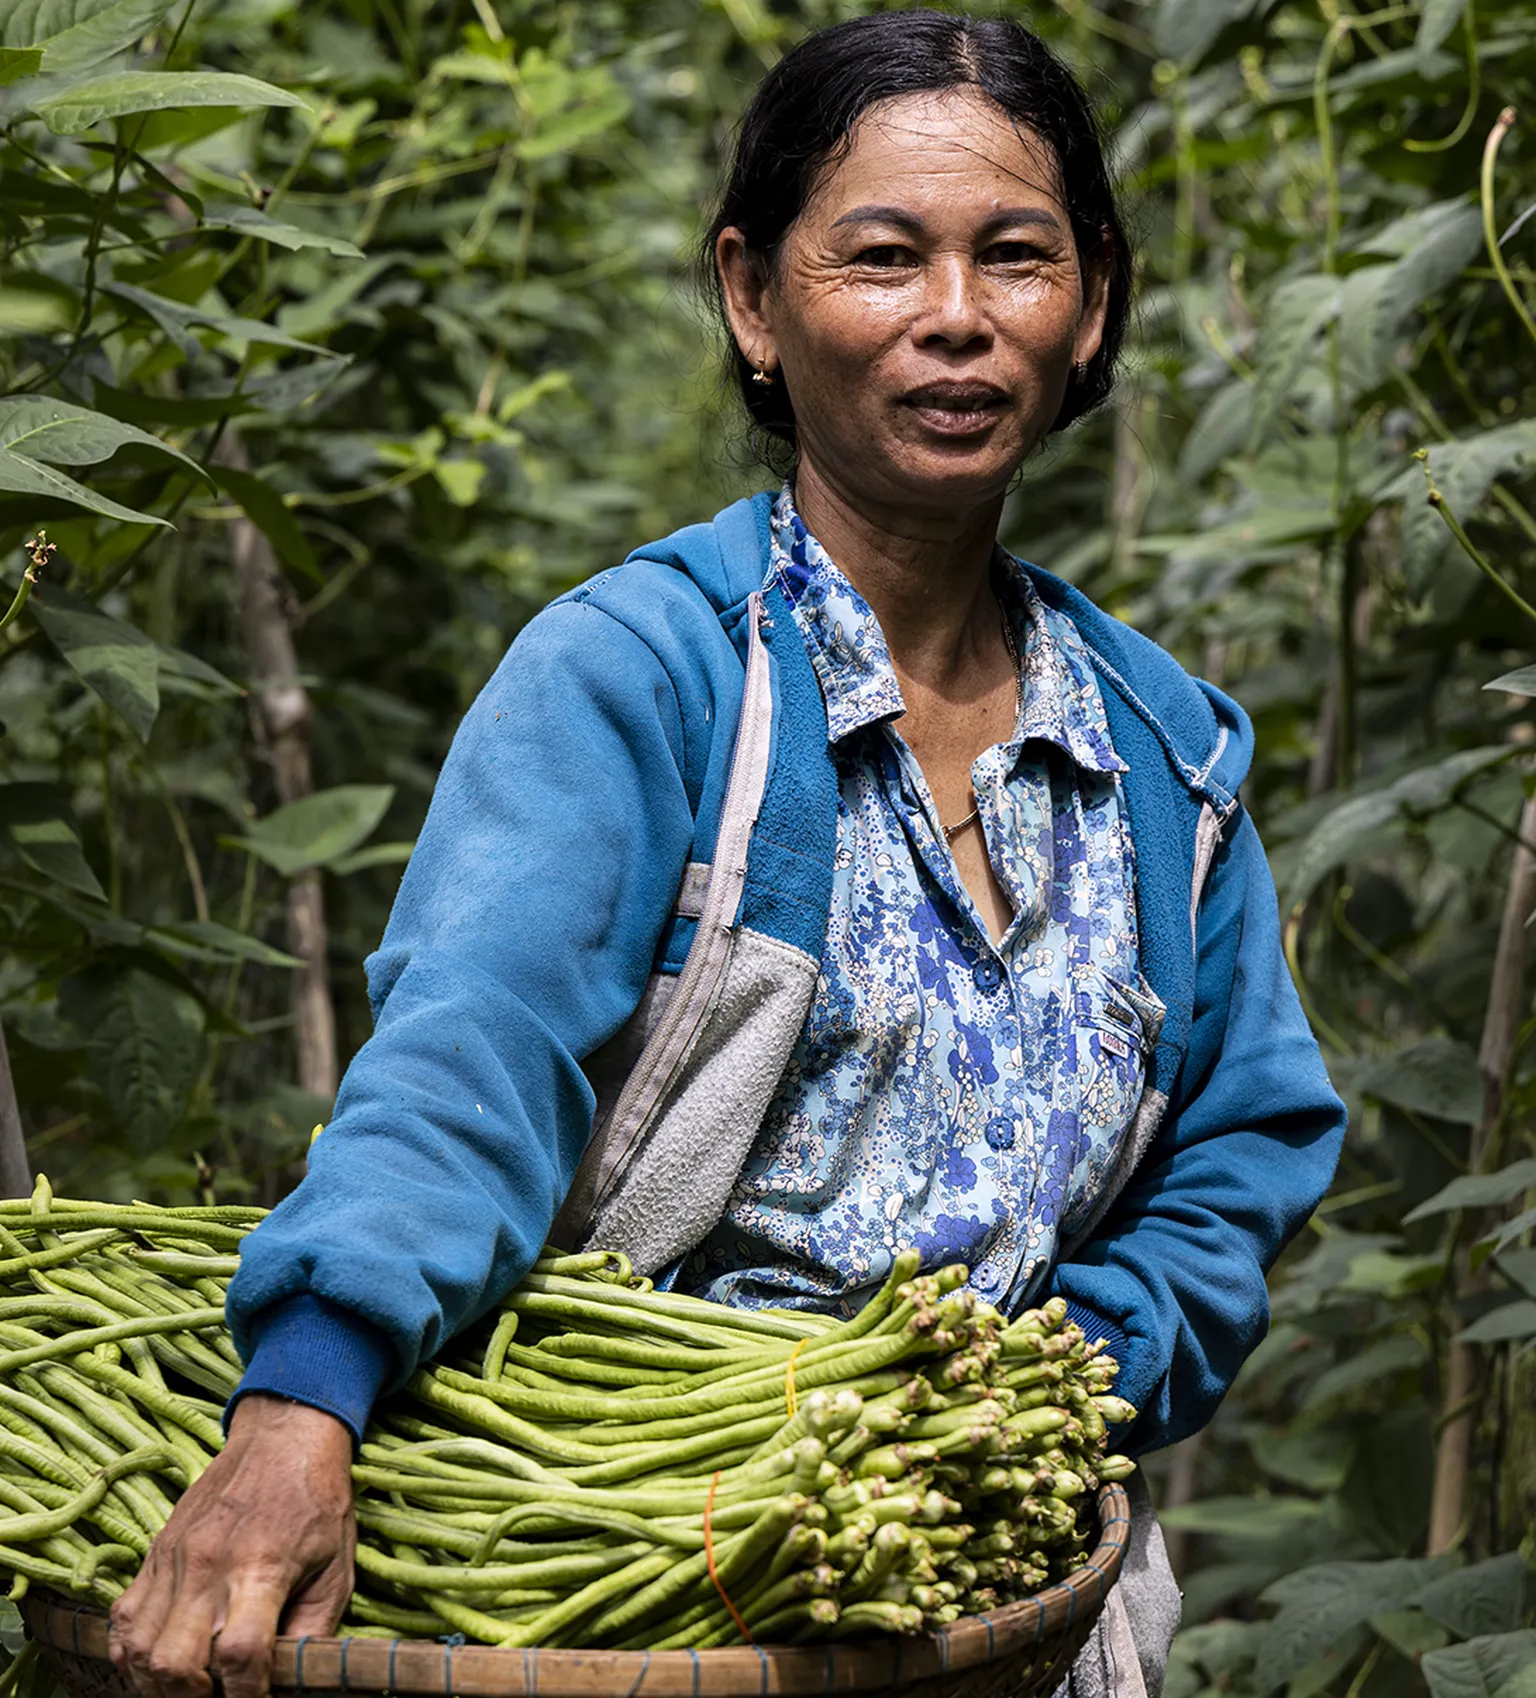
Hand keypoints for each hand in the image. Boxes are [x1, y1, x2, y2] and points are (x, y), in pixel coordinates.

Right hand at [108, 1395, 355, 1697]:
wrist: (285, 1436)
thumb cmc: (319, 1501)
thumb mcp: (336, 1567)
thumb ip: (313, 1629)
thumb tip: (290, 1682)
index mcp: (263, 1567)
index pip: (240, 1655)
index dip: (245, 1697)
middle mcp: (210, 1564)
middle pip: (174, 1663)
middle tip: (219, 1697)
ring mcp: (175, 1558)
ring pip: (139, 1649)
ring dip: (158, 1684)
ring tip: (190, 1688)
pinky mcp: (156, 1552)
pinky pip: (122, 1619)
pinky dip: (132, 1653)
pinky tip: (160, 1661)